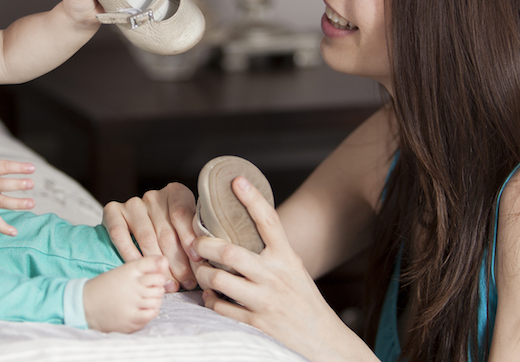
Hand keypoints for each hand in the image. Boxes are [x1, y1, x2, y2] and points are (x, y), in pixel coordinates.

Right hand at [0, 140, 35, 235]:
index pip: (4, 166)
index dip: (18, 167)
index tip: (32, 168)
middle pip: (3, 184)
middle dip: (17, 184)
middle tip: (31, 184)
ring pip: (1, 202)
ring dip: (17, 204)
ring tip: (31, 203)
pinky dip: (3, 227)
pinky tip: (14, 232)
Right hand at [102, 182, 199, 291]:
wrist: (138, 227)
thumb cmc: (171, 233)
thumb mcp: (186, 230)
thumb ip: (194, 240)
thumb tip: (201, 261)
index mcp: (175, 193)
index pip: (182, 215)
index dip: (189, 239)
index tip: (196, 260)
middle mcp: (153, 196)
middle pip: (166, 232)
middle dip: (177, 262)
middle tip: (185, 282)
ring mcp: (132, 203)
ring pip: (146, 237)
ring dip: (156, 263)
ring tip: (168, 283)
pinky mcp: (113, 211)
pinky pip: (120, 234)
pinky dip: (130, 253)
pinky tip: (140, 267)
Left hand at [194, 176, 374, 360]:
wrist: (322, 339)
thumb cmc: (302, 298)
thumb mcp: (292, 267)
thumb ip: (270, 250)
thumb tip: (240, 226)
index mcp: (286, 257)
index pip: (269, 221)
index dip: (252, 198)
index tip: (236, 180)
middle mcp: (275, 276)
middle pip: (230, 251)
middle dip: (205, 245)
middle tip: (197, 244)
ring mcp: (265, 300)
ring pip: (219, 279)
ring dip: (203, 274)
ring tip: (202, 271)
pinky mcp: (256, 323)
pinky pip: (220, 307)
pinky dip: (210, 300)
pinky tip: (211, 296)